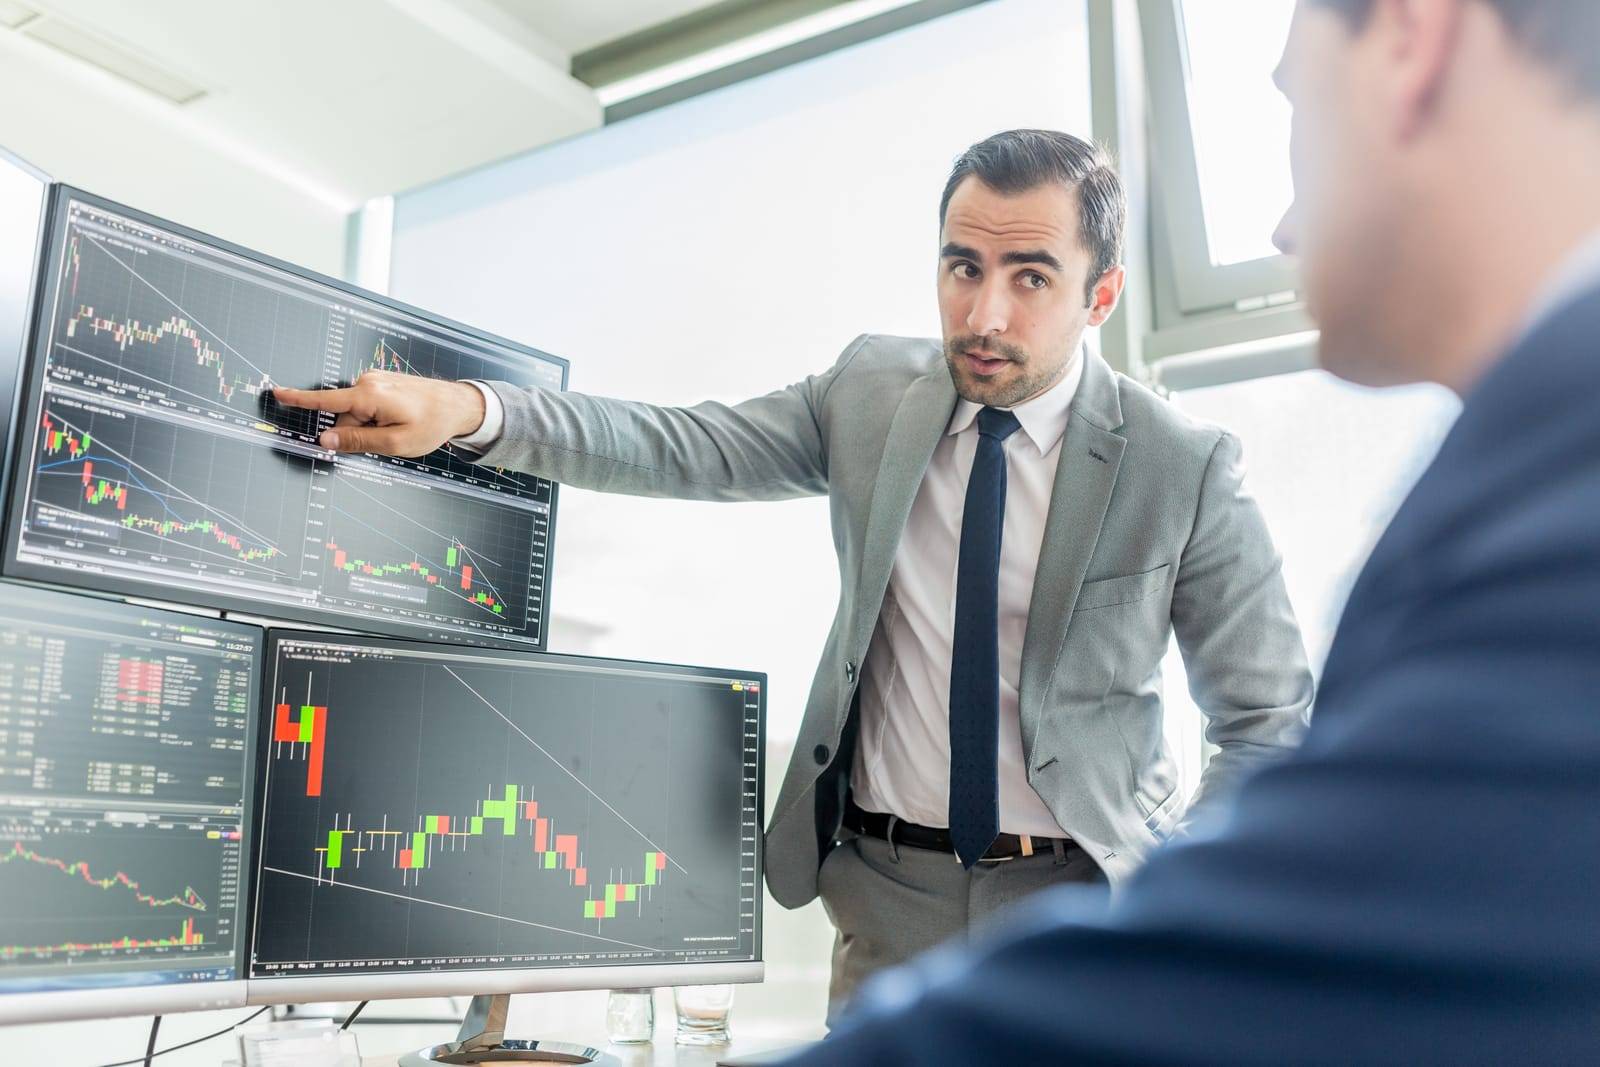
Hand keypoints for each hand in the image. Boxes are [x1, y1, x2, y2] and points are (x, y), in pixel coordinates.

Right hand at [272, 371, 485, 456]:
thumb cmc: (432, 423)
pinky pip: (368, 407)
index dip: (299, 400)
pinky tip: (399, 420)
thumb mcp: (394, 442)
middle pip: (345, 417)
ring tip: (400, 427)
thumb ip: (356, 441)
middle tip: (390, 437)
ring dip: (371, 427)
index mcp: (369, 395)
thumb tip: (325, 441)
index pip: (326, 402)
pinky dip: (378, 418)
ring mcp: (376, 381)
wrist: (459, 405)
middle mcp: (369, 382)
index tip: (277, 393)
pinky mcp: (383, 383)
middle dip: (358, 433)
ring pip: (358, 414)